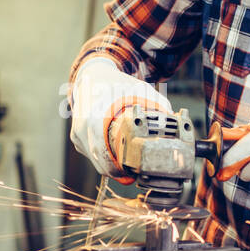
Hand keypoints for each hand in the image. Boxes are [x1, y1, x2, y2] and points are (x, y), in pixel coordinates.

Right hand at [68, 57, 171, 179]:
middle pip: (98, 162)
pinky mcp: (76, 136)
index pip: (103, 155)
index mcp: (94, 119)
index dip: (117, 169)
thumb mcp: (140, 90)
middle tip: (132, 175)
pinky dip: (101, 157)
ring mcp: (77, 134)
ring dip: (108, 165)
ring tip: (125, 166)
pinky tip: (113, 153)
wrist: (92, 75)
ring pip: (94, 159)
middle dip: (116, 171)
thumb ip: (157, 105)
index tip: (130, 174)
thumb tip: (173, 122)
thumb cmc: (116, 83)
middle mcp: (81, 128)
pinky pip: (90, 153)